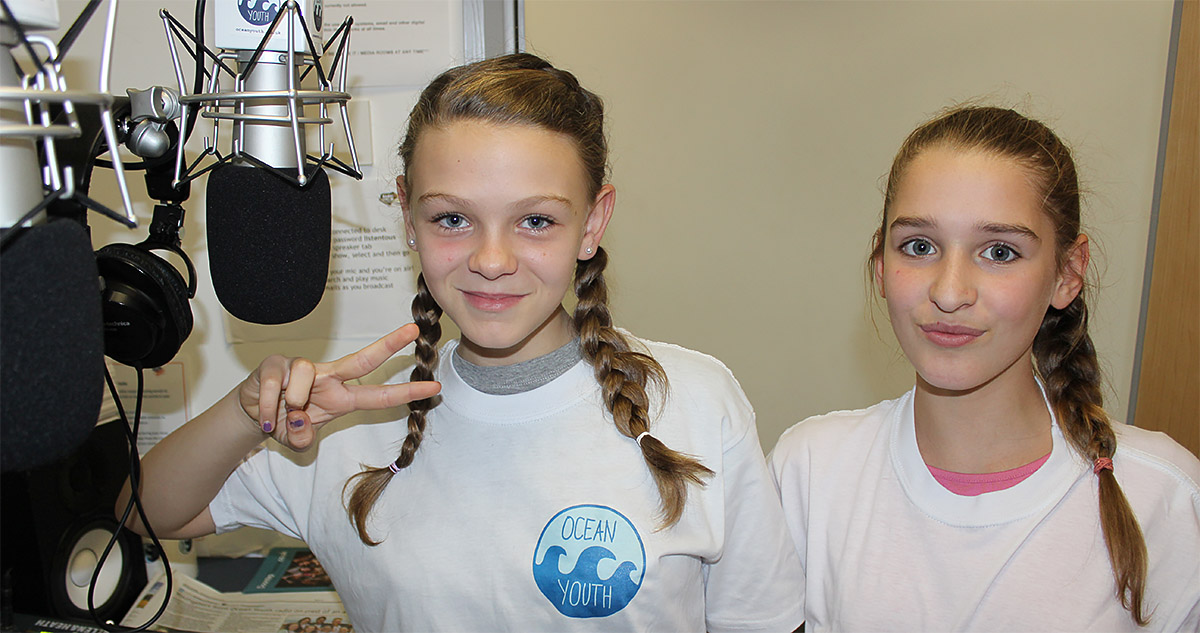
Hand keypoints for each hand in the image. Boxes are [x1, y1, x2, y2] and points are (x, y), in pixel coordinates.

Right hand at [239, 323, 440, 449]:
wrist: (252, 414)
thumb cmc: (283, 423)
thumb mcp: (297, 441)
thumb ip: (304, 439)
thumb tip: (303, 423)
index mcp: (341, 397)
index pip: (378, 394)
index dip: (405, 391)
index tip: (433, 387)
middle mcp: (327, 377)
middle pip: (362, 359)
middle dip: (388, 344)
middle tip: (412, 330)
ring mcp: (302, 368)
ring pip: (306, 375)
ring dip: (293, 403)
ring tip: (283, 416)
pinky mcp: (276, 364)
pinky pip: (278, 384)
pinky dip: (270, 407)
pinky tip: (266, 416)